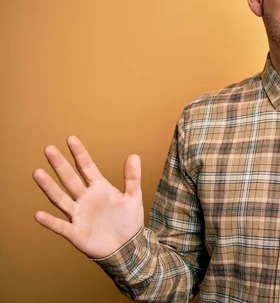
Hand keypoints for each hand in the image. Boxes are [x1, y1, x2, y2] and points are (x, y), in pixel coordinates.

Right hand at [33, 136, 143, 257]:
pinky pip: (61, 226)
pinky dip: (50, 221)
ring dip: (49, 187)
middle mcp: (85, 199)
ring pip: (61, 199)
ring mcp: (79, 214)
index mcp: (99, 188)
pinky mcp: (76, 232)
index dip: (80, 154)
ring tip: (38, 173)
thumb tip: (134, 155)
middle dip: (60, 165)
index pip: (87, 167)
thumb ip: (132, 177)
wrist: (127, 247)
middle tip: (49, 149)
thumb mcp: (133, 197)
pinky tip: (38, 214)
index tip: (71, 139)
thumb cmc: (128, 221)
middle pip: (70, 179)